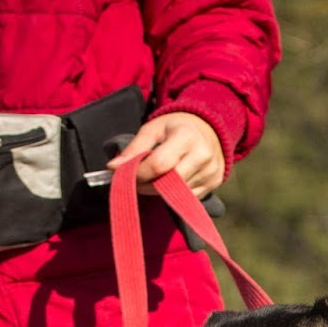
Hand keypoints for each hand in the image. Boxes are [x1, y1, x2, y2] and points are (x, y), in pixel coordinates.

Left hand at [108, 112, 223, 198]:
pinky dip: (175, 195)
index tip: (126, 174)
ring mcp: (210, 172)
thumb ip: (134, 148)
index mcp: (186, 136)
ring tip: (154, 179)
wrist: (210, 128)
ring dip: (160, 192)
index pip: (158, 165)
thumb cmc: (176, 127)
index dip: (139, 174)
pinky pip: (188, 199)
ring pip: (177, 195)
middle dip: (147, 186)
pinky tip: (171, 183)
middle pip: (168, 183)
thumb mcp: (154, 129)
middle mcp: (202, 155)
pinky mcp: (214, 184)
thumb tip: (113, 168)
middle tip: (138, 181)